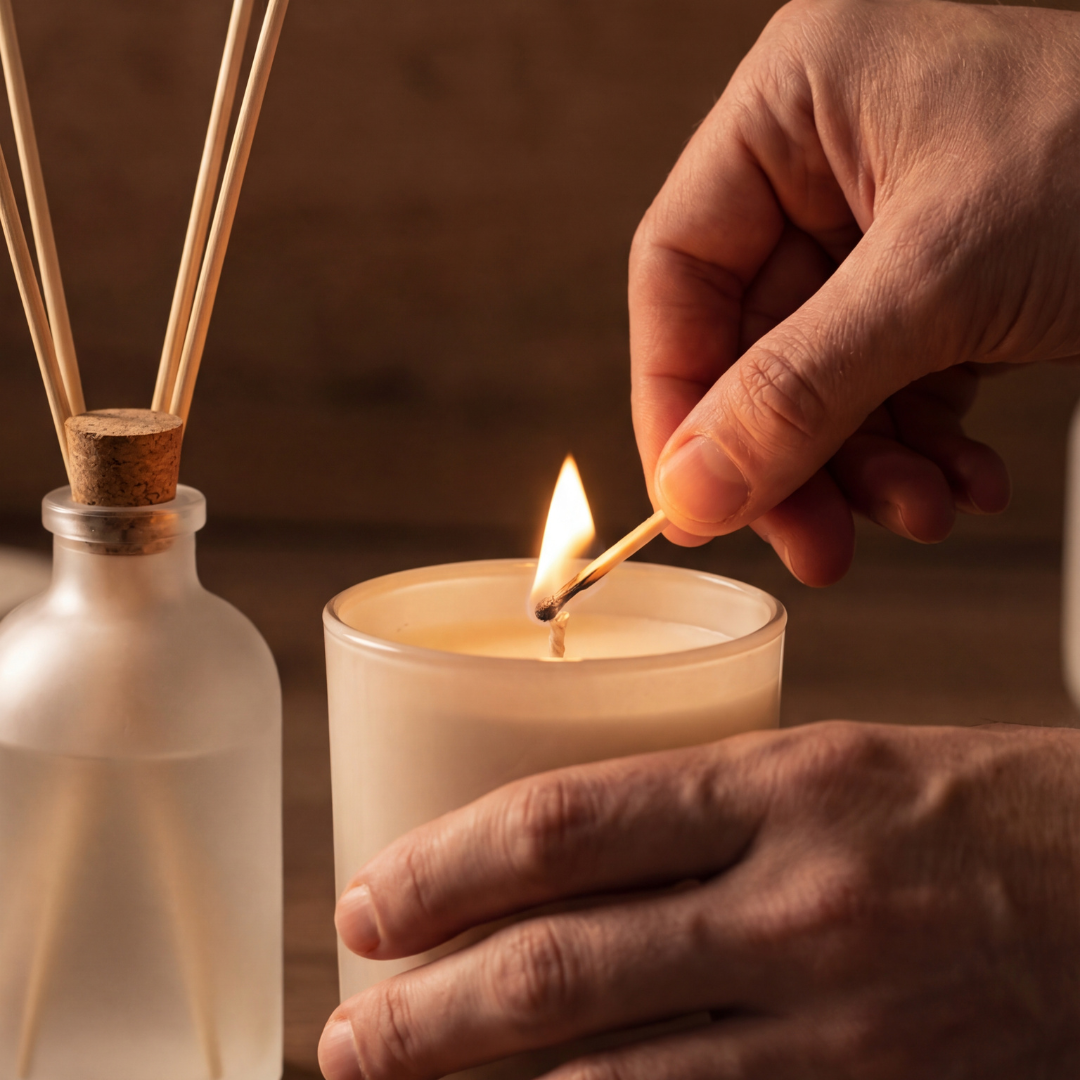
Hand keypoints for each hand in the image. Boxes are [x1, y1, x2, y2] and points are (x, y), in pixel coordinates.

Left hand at [318, 722, 1079, 1078]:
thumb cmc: (978, 809)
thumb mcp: (835, 765)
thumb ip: (705, 813)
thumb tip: (562, 857)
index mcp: (782, 785)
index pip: (564, 823)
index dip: (442, 867)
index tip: (370, 899)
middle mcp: (797, 904)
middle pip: (562, 964)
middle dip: (427, 1007)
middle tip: (348, 1025)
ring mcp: (841, 1025)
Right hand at [630, 0, 1079, 583]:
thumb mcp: (944, 278)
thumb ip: (799, 390)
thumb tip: (692, 491)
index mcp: (792, 107)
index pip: (679, 271)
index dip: (674, 395)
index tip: (697, 498)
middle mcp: (824, 161)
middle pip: (751, 341)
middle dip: (791, 455)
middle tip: (816, 546)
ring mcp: (882, 222)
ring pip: (820, 377)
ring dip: (863, 465)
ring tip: (920, 514)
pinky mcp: (939, 277)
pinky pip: (889, 381)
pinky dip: (919, 445)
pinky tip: (960, 482)